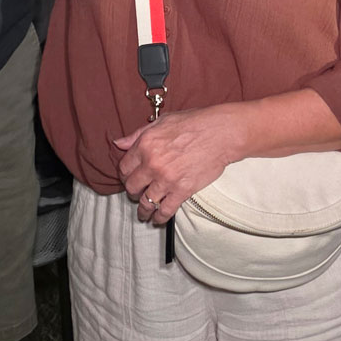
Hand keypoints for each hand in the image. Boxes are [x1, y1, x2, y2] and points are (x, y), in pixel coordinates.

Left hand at [115, 106, 247, 224]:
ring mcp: (167, 179)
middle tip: (137, 193)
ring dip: (143, 209)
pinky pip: (165, 210)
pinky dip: (159, 217)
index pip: (124, 168)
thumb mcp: (162, 121)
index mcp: (145, 145)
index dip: (125, 175)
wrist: (221, 133)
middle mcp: (152, 163)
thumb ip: (138, 134)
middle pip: (132, 187)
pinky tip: (158, 218)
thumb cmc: (195, 123)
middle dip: (133, 192)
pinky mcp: (182, 190)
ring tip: (144, 212)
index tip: (129, 178)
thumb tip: (119, 143)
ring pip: (145, 202)